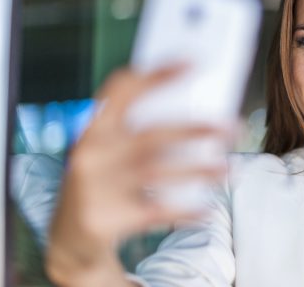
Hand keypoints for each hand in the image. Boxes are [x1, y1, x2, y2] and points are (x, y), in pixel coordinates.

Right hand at [45, 65, 230, 285]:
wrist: (70, 242)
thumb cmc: (104, 185)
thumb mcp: (111, 154)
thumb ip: (140, 134)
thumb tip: (200, 117)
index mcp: (93, 129)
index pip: (122, 89)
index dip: (157, 72)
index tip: (194, 62)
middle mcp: (90, 154)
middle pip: (151, 134)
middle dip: (197, 130)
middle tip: (233, 127)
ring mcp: (94, 188)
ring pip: (159, 173)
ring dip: (201, 171)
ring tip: (232, 169)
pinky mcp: (103, 220)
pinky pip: (156, 212)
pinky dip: (186, 211)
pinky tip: (209, 210)